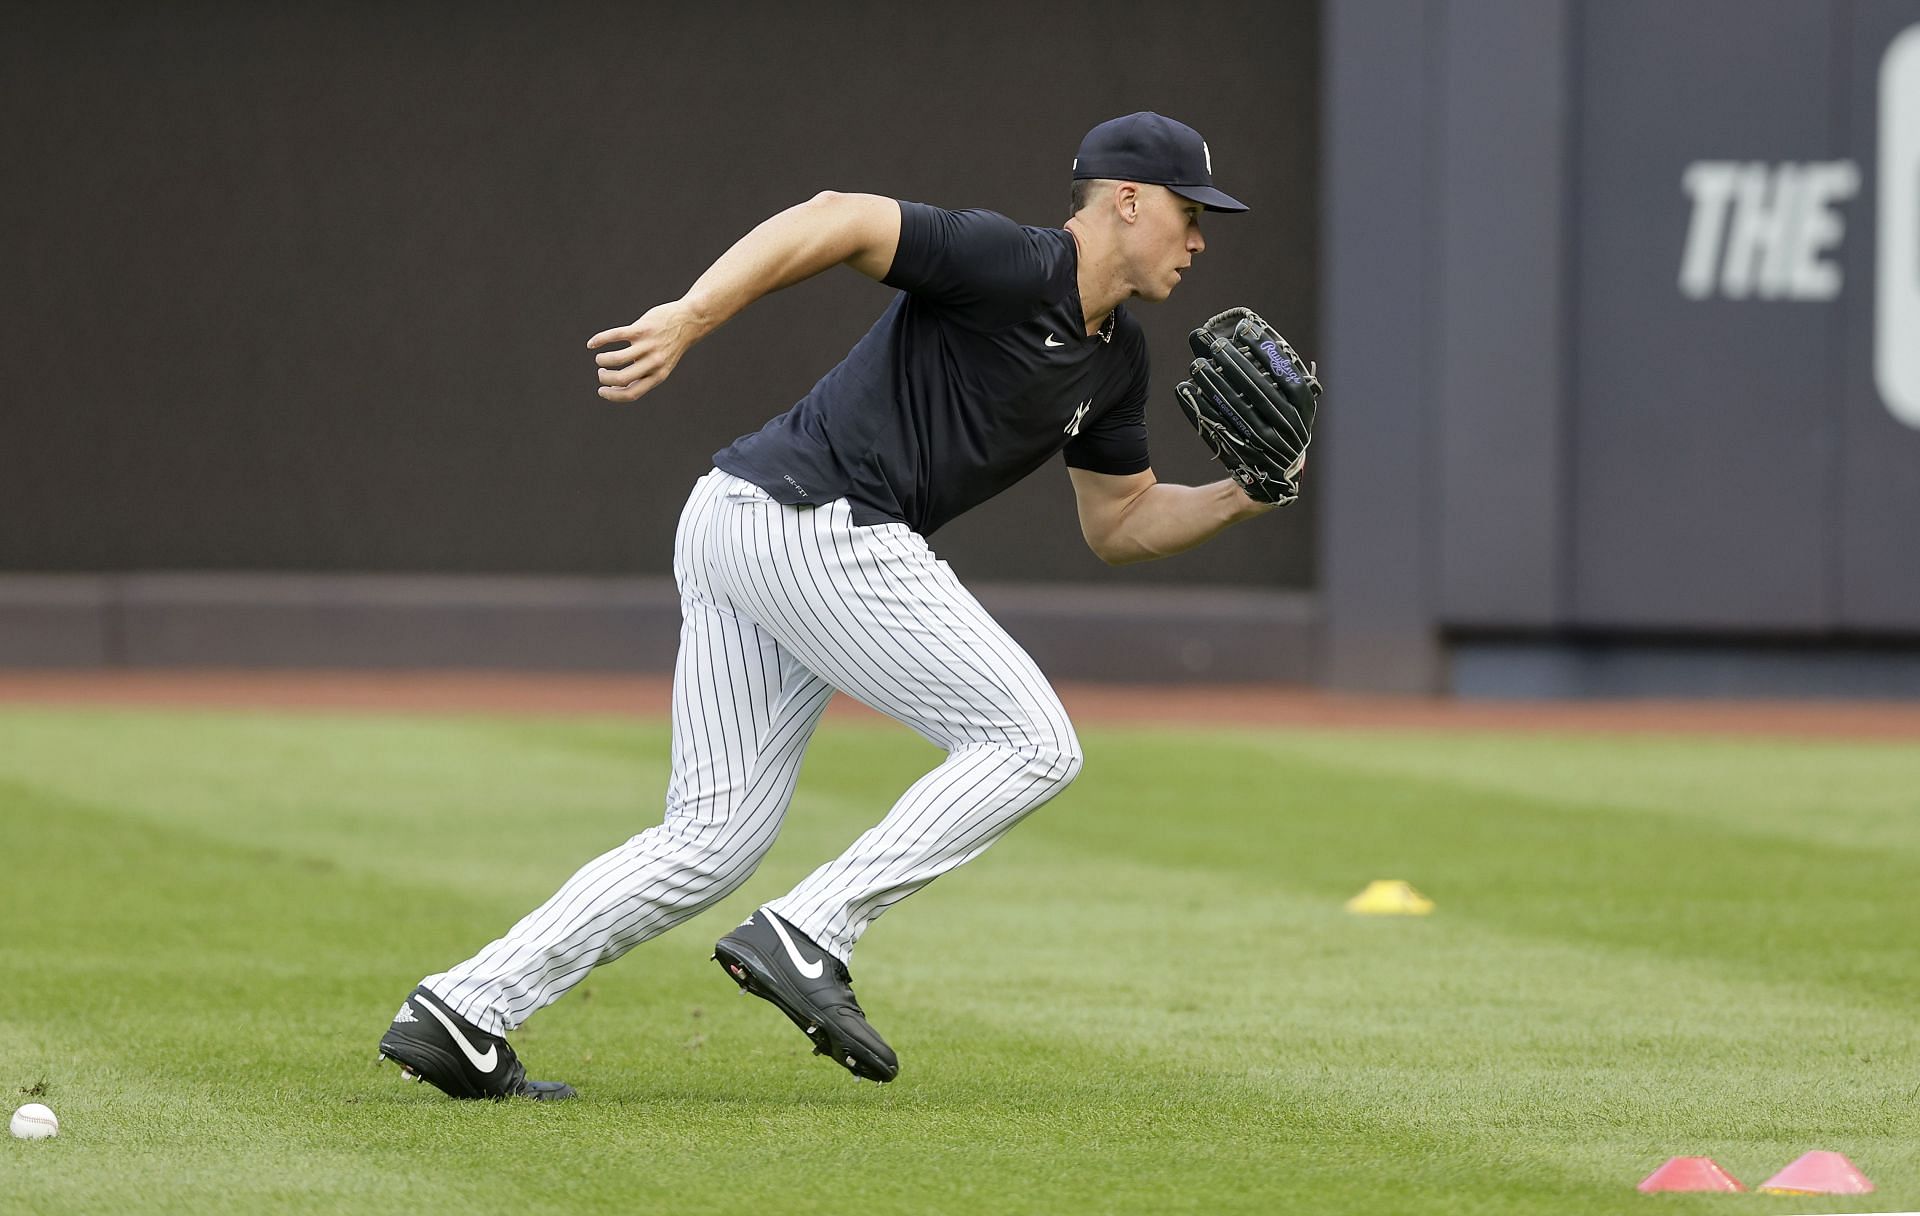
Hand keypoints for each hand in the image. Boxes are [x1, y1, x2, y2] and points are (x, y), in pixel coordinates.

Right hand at [588, 300, 702, 401]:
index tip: (601, 391)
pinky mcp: (641, 329)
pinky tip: (592, 344)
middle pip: (621, 378)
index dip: (612, 395)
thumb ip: (644, 375)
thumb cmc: (670, 346)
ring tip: (600, 359)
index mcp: (658, 376)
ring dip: (602, 360)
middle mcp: (653, 362)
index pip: (631, 393)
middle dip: (605, 378)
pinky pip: (615, 336)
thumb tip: (618, 386)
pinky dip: (599, 340)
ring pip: (616, 358)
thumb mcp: (662, 365)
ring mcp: (647, 345)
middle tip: (601, 373)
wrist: (689, 321)